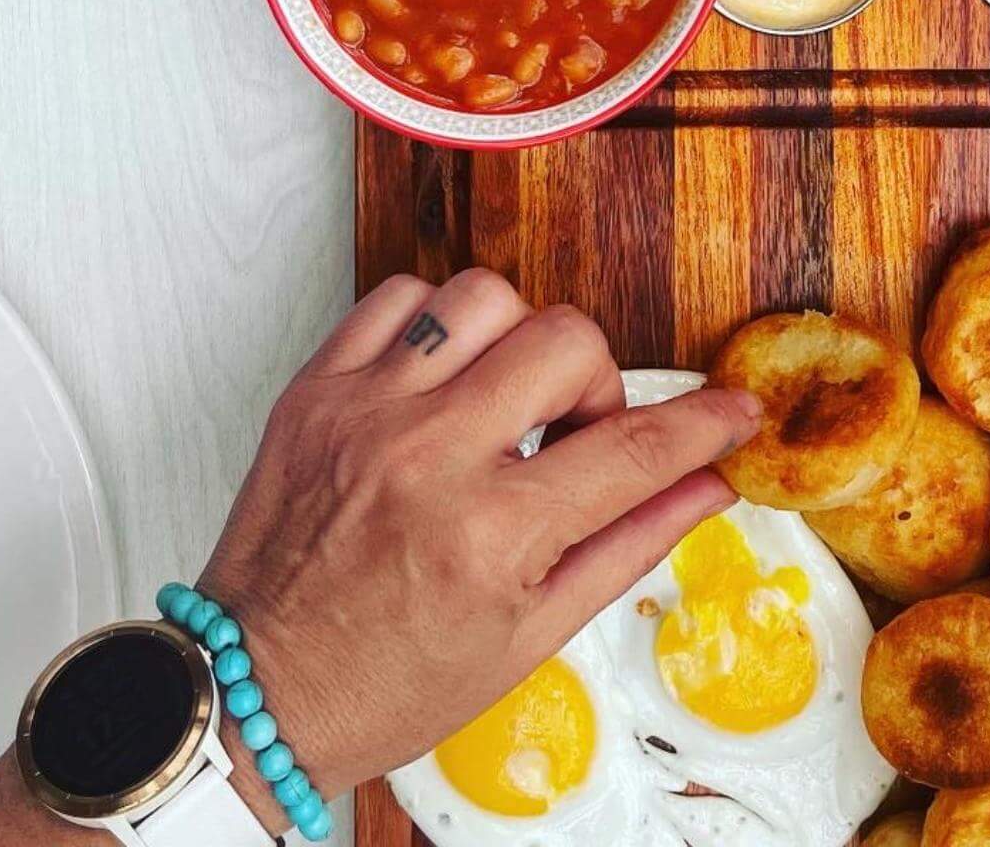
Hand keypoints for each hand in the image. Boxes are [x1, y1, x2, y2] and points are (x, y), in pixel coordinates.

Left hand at [196, 271, 759, 825]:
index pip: (635, 449)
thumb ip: (630, 545)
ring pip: (487, 296)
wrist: (254, 694)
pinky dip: (436, 323)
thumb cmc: (391, 679)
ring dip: (516, 340)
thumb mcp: (533, 636)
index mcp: (492, 536)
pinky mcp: (316, 390)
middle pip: (568, 343)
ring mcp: (367, 414)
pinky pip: (399, 296)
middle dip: (594, 385)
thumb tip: (710, 484)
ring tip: (500, 399)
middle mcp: (430, 459)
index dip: (704, 422)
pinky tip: (439, 380)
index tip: (734, 411)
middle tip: (569, 434)